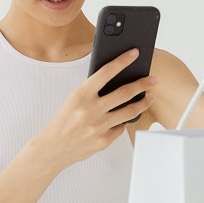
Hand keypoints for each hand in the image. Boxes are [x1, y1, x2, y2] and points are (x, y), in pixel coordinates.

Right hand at [35, 48, 155, 169]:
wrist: (52, 149)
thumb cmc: (62, 122)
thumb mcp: (72, 101)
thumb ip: (91, 91)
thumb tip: (115, 81)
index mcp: (81, 95)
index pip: (106, 72)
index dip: (123, 60)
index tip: (134, 53)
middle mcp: (91, 110)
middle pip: (125, 92)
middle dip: (142, 84)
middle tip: (151, 80)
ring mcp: (98, 127)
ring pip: (130, 111)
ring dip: (143, 103)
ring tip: (149, 98)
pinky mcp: (103, 141)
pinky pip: (121, 128)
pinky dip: (124, 121)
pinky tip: (125, 118)